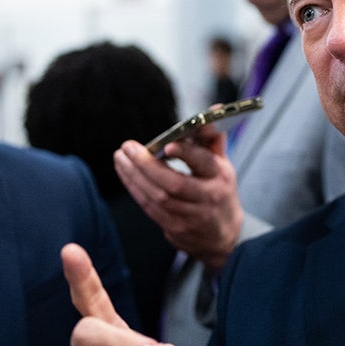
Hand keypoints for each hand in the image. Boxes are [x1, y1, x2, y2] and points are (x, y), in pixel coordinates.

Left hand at [114, 125, 243, 270]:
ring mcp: (191, 217)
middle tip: (127, 148)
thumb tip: (213, 109)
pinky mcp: (175, 229)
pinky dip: (136, 190)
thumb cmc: (219, 192)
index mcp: (221, 177)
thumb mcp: (222, 166)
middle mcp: (207, 197)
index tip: (167, 144)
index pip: (204, 163)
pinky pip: (150, 208)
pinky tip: (126, 175)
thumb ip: (212, 139)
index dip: (186, 154)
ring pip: (157, 197)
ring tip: (120, 158)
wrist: (223, 236)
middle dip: (146, 165)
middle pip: (174, 184)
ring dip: (134, 177)